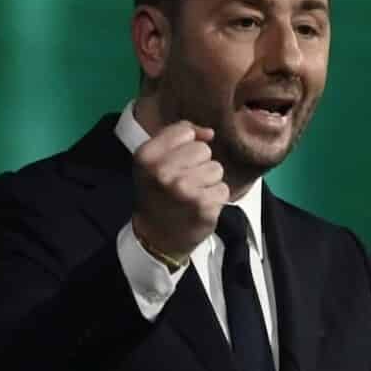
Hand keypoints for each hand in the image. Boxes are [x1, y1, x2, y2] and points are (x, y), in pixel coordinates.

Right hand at [131, 121, 228, 264]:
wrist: (155, 238)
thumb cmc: (156, 195)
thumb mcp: (152, 161)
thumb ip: (177, 136)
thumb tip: (209, 133)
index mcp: (147, 156)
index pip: (184, 131)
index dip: (185, 146)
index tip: (176, 163)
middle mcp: (163, 171)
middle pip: (203, 149)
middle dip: (198, 164)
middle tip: (183, 182)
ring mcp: (184, 189)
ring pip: (216, 168)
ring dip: (208, 182)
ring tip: (192, 195)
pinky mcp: (204, 206)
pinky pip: (223, 189)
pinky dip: (215, 198)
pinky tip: (199, 206)